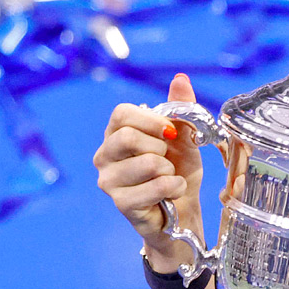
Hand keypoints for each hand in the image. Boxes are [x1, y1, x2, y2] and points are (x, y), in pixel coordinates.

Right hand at [93, 74, 205, 254]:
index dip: (151, 120)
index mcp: (115, 133)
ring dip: (170, 171)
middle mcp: (104, 155)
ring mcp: (109, 180)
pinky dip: (174, 188)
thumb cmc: (178, 171)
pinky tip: (171, 193)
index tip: (170, 132)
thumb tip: (181, 79)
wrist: (183, 209)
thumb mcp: (184, 136)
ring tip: (168, 177)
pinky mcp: (121, 203)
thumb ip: (180, 107)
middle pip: (128, 137)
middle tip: (167, 160)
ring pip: (147, 163)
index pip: (121, 113)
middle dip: (160, 148)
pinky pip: (156, 187)